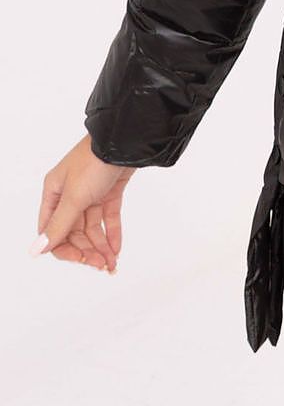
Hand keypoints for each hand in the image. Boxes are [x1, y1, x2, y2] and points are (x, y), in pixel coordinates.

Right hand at [29, 133, 135, 273]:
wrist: (126, 140)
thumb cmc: (94, 162)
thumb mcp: (74, 197)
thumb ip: (58, 226)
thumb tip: (36, 250)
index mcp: (54, 193)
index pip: (52, 230)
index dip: (65, 249)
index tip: (82, 261)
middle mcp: (69, 194)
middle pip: (73, 232)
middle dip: (87, 250)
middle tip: (102, 265)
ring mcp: (90, 192)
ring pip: (91, 227)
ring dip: (101, 246)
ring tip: (112, 263)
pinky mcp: (109, 190)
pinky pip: (107, 217)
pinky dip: (112, 233)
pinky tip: (116, 249)